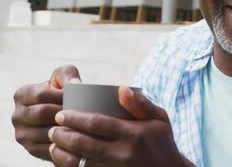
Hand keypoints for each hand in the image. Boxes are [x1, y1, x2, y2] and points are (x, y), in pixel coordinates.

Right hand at [12, 65, 80, 160]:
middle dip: (65, 112)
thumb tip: (75, 85)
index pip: (40, 94)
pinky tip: (77, 136)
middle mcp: (17, 115)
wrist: (63, 116)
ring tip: (82, 123)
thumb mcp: (64, 78)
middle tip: (82, 111)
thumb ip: (68, 74)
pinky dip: (65, 142)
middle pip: (43, 113)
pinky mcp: (31, 148)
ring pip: (46, 131)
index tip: (77, 98)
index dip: (61, 96)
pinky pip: (49, 147)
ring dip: (66, 128)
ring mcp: (22, 133)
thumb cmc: (63, 93)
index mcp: (22, 95)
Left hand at [48, 86, 191, 166]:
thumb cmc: (162, 142)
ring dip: (61, 153)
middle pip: (82, 143)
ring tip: (54, 144)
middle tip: (53, 128)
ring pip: (78, 162)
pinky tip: (62, 160)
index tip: (62, 113)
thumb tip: (121, 88)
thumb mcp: (160, 118)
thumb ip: (140, 103)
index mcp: (133, 134)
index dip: (75, 118)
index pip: (96, 124)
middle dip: (62, 135)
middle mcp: (122, 153)